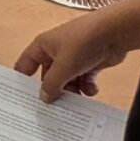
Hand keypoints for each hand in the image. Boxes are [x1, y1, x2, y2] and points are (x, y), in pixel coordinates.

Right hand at [14, 10, 128, 101]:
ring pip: (67, 81)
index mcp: (42, 46)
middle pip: (48, 77)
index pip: (25, 65)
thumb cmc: (83, 41)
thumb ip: (51, 84)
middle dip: (54, 91)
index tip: (27, 101)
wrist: (114, 33)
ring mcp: (73, 58)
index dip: (24, 82)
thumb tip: (43, 97)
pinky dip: (86, 87)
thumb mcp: (63, 66)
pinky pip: (83, 80)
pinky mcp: (89, 63)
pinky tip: (91, 90)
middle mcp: (55, 52)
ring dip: (73, 91)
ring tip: (78, 100)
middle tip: (57, 107)